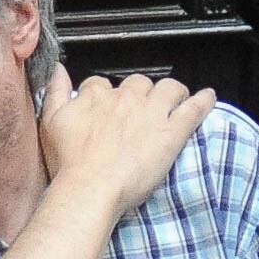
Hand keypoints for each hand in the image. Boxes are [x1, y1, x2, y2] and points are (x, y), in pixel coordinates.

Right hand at [38, 64, 215, 221]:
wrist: (90, 187)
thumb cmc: (70, 163)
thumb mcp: (51, 121)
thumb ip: (54, 91)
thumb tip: (57, 71)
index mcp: (96, 95)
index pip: (101, 83)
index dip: (106, 95)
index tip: (108, 107)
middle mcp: (125, 98)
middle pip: (137, 83)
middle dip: (140, 93)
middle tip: (139, 112)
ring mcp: (151, 112)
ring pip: (168, 88)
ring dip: (171, 93)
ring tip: (173, 102)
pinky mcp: (172, 131)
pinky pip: (193, 107)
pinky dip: (203, 101)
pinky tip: (207, 97)